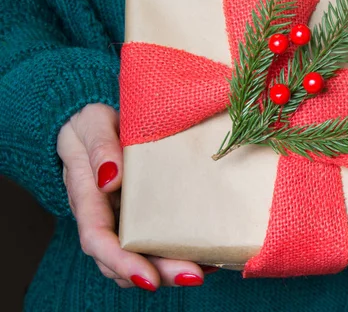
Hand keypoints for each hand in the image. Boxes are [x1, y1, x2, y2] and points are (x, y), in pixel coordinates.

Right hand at [57, 103, 214, 290]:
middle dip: (158, 273)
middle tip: (194, 276)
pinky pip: (154, 243)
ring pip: (140, 257)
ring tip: (206, 268)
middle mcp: (103, 217)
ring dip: (170, 270)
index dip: (121, 262)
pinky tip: (206, 253)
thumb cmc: (92, 123)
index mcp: (87, 197)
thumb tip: (110, 180)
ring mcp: (121, 220)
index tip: (148, 279)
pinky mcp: (140, 216)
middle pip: (123, 258)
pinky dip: (177, 253)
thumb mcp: (92, 123)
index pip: (98, 239)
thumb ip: (100, 147)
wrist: (94, 125)